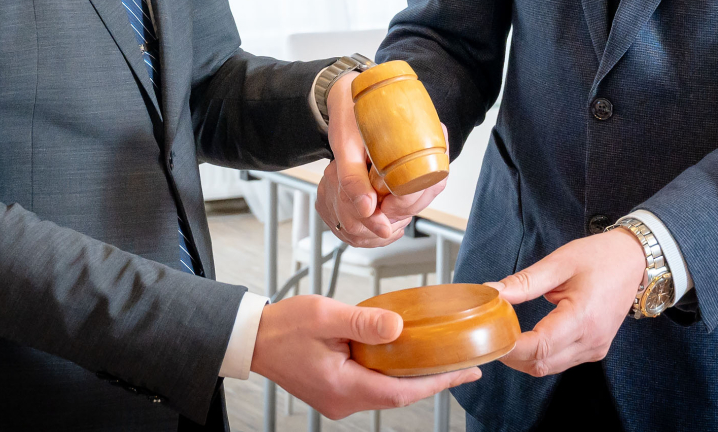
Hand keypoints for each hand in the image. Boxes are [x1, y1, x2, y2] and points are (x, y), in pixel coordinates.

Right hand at [251, 295, 480, 418]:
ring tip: (442, 360)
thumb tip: (398, 327)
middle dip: (432, 380)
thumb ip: (363, 323)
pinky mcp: (335, 392)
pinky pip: (372, 386)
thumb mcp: (325, 315)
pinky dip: (392, 373)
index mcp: (343, 386)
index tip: (465, 373)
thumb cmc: (284, 326)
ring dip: (412, 376)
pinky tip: (405, 358)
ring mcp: (339, 400)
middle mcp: (343, 401)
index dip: (437, 383)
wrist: (252, 340)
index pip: (401, 392)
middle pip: (398, 394)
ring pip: (386, 391)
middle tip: (464, 365)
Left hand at [316, 71, 447, 246]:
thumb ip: (353, 178)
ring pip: (427, 191)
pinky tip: (385, 202)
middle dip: (405, 209)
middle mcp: (432, 139)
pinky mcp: (418, 159)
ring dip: (405, 207)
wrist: (347, 98)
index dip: (406, 202)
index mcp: (423, 129)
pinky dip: (404, 201)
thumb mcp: (344, 145)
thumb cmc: (348, 115)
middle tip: (378, 212)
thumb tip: (367, 210)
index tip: (383, 209)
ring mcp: (427, 150)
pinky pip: (420, 186)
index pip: (428, 178)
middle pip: (431, 188)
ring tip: (380, 207)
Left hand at [487, 230, 646, 376]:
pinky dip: (540, 355)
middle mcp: (591, 341)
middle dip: (511, 354)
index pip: (539, 347)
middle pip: (541, 364)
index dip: (510, 347)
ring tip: (507, 334)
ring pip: (549, 367)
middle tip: (492, 334)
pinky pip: (561, 362)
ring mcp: (595, 348)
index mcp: (583, 318)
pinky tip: (529, 337)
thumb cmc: (599, 257)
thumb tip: (492, 292)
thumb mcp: (559, 263)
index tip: (490, 335)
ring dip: (524, 357)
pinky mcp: (596, 349)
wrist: (633, 261)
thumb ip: (525, 282)